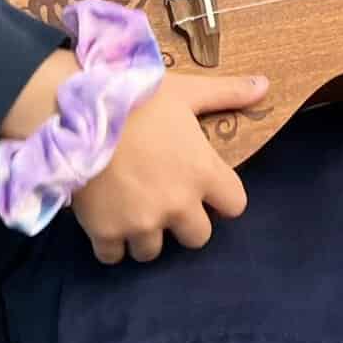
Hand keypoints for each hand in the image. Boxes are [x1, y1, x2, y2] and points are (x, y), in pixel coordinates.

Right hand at [73, 71, 262, 263]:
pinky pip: (113, 256)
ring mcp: (141, 222)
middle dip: (185, 223)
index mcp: (204, 173)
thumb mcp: (187, 91)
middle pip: (198, 238)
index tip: (206, 188)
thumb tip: (266, 86)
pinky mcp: (105, 232)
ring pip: (153, 251)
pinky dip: (110, 244)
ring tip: (133, 209)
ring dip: (146, 235)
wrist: (77, 113)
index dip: (223, 198)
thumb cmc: (139, 98)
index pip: (235, 206)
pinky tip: (106, 220)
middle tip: (166, 201)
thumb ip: (227, 93)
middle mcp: (178, 205)